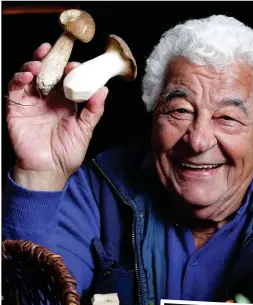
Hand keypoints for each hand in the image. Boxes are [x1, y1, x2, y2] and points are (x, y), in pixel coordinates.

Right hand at [7, 43, 107, 190]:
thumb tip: (103, 89)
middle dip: (49, 59)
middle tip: (53, 50)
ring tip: (39, 63)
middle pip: (46, 72)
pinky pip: (15, 88)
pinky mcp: (17, 109)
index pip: (66, 79)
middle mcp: (48, 100)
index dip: (69, 69)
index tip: (75, 65)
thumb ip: (93, 111)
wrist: (48, 171)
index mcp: (65, 103)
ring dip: (33, 64)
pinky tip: (27, 76)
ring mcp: (31, 103)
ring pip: (29, 75)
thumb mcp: (85, 131)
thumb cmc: (67, 154)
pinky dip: (19, 79)